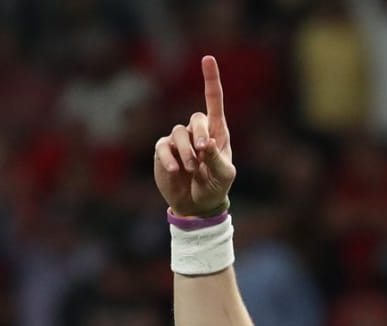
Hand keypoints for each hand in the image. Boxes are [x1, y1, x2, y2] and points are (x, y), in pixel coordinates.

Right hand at [154, 55, 235, 217]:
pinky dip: (169, 158)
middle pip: (196, 118)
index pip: (214, 102)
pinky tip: (176, 171)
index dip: (211, 80)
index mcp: (216, 133)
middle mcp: (197, 132)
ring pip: (179, 133)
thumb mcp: (224, 176)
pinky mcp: (164, 152)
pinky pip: (163, 147)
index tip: (208, 58)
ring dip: (186, 151)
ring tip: (191, 169)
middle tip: (202, 153)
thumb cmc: (215, 187)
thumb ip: (216, 159)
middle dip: (199, 134)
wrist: (197, 205)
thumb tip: (205, 142)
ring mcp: (179, 141)